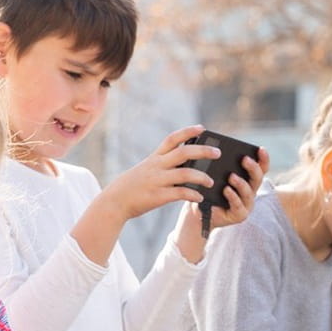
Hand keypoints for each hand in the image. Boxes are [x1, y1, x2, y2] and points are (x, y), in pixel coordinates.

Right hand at [74, 125, 222, 265]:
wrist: (114, 202)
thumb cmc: (133, 186)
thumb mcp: (146, 169)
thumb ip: (163, 164)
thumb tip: (186, 160)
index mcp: (155, 158)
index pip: (172, 139)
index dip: (188, 132)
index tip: (203, 128)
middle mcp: (157, 166)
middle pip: (184, 153)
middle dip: (203, 151)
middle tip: (217, 153)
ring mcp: (158, 181)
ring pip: (186, 173)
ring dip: (202, 177)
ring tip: (210, 182)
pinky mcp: (158, 196)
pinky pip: (181, 193)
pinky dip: (193, 195)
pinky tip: (199, 198)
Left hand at [173, 146, 268, 261]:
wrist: (200, 210)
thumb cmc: (209, 189)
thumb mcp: (215, 175)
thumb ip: (221, 164)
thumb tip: (216, 147)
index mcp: (248, 179)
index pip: (261, 168)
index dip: (263, 158)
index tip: (261, 149)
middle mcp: (251, 190)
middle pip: (257, 178)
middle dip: (252, 168)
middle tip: (244, 159)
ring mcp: (246, 203)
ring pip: (248, 192)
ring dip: (241, 183)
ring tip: (231, 176)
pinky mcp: (239, 214)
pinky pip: (238, 205)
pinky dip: (232, 196)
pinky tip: (226, 190)